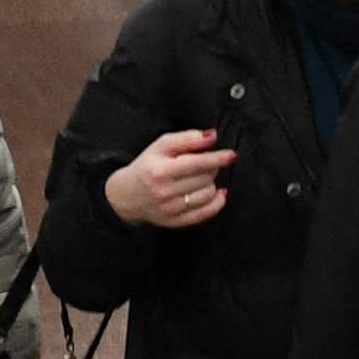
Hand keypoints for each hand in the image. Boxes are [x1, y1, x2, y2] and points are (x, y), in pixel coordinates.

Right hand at [103, 128, 233, 229]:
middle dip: (212, 169)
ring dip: (212, 183)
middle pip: (205, 179)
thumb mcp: (161, 146)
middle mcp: (165, 192)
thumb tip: (212, 136)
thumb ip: (187, 138)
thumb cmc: (147, 166)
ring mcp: (170, 209)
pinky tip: (218, 193)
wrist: (126, 195)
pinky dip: (217, 203)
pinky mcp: (175, 222)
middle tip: (205, 164)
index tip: (231, 155)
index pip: (197, 164)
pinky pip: (205, 214)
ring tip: (203, 178)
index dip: (217, 158)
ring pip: (208, 195)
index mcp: (160, 170)